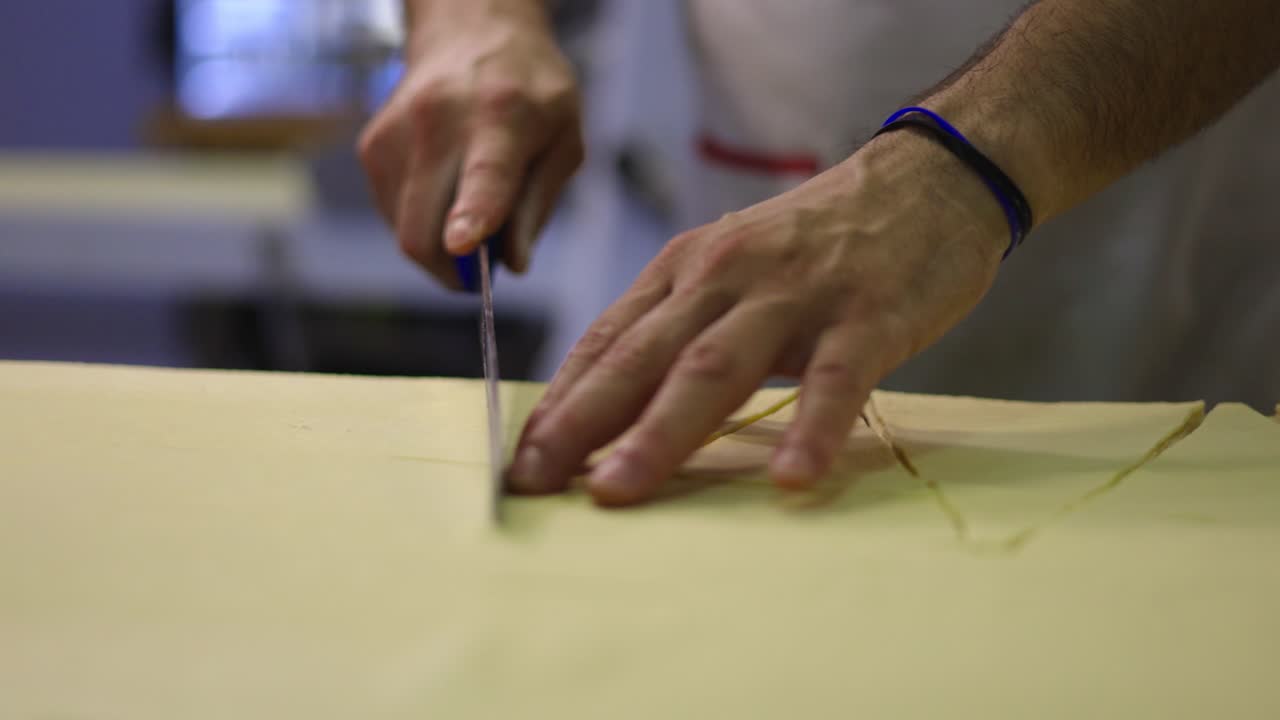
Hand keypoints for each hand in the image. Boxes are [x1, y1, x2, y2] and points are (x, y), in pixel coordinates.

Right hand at [358, 2, 582, 287]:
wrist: (471, 31)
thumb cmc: (529, 90)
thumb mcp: (564, 140)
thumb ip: (539, 204)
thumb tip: (514, 263)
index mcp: (502, 116)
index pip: (483, 174)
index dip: (471, 215)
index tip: (462, 246)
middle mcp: (440, 121)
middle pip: (423, 225)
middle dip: (451, 270)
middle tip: (481, 272)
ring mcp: (397, 133)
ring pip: (403, 228)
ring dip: (437, 245)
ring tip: (471, 212)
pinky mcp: (373, 146)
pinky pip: (392, 212)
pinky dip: (421, 220)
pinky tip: (446, 190)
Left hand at [508, 131, 1010, 505]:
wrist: (923, 179)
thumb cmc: (814, 243)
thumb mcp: (728, 267)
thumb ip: (676, 326)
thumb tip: (608, 403)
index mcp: (684, 270)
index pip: (606, 343)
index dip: (559, 403)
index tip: (519, 461)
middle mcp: (724, 278)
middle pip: (642, 358)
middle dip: (580, 423)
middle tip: (533, 483)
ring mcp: (794, 295)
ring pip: (716, 369)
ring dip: (661, 433)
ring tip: (618, 491)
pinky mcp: (867, 315)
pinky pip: (836, 379)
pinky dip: (812, 427)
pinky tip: (789, 478)